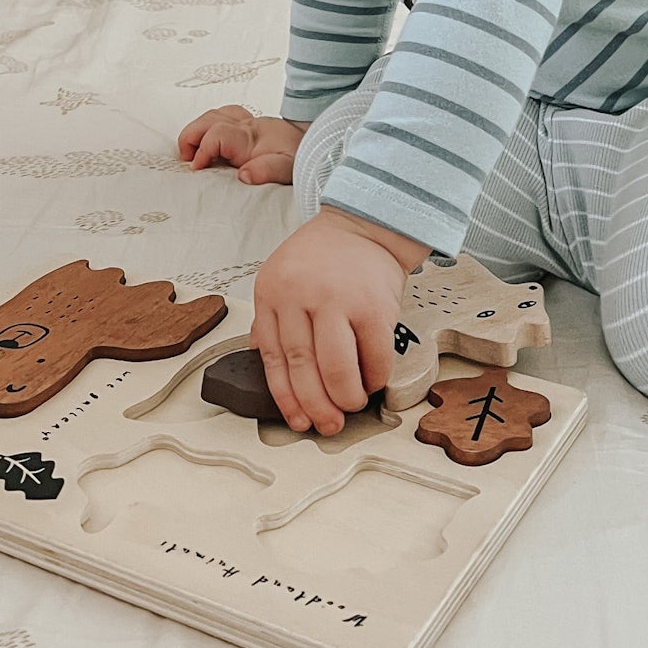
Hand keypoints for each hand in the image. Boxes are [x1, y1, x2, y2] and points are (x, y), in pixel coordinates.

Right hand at [178, 105, 307, 184]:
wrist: (318, 144)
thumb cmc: (301, 156)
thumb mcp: (288, 168)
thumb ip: (267, 170)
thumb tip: (243, 175)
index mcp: (251, 137)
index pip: (216, 134)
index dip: (201, 150)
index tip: (197, 169)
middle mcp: (246, 126)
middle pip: (208, 118)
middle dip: (191, 136)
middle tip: (187, 160)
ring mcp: (246, 123)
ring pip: (213, 115)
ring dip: (197, 130)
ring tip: (192, 153)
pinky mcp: (248, 125)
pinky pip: (222, 116)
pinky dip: (209, 125)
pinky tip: (208, 141)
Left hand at [251, 207, 430, 434]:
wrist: (365, 224)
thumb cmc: (323, 255)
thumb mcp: (281, 278)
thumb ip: (273, 321)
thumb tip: (272, 368)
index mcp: (273, 292)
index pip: (274, 358)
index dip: (286, 397)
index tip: (298, 419)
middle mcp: (301, 296)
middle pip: (304, 368)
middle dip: (317, 406)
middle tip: (328, 424)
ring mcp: (339, 300)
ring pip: (337, 369)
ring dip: (346, 398)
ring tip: (350, 404)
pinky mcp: (374, 306)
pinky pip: (375, 357)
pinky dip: (374, 378)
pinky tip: (372, 381)